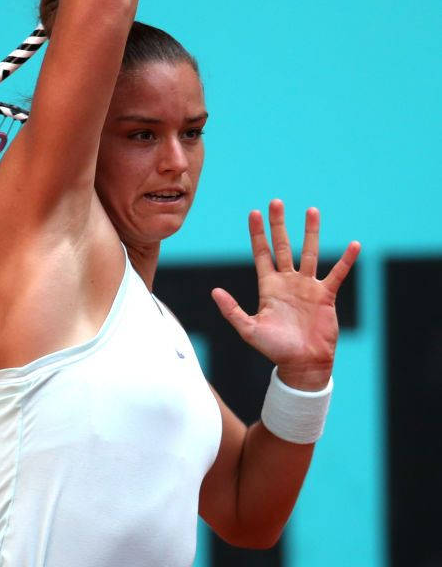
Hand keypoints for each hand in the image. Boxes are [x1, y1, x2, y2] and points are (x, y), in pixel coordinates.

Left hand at [210, 199, 360, 389]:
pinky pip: (337, 274)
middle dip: (279, 225)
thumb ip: (231, 310)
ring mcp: (307, 287)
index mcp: (268, 287)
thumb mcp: (249, 329)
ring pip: (309, 252)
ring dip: (310, 232)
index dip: (257, 234)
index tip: (254, 213)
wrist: (302, 364)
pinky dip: (345, 260)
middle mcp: (288, 282)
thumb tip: (214, 291)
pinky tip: (354, 245)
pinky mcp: (326, 296)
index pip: (261, 254)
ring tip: (311, 210)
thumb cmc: (275, 349)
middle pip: (283, 246)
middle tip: (276, 202)